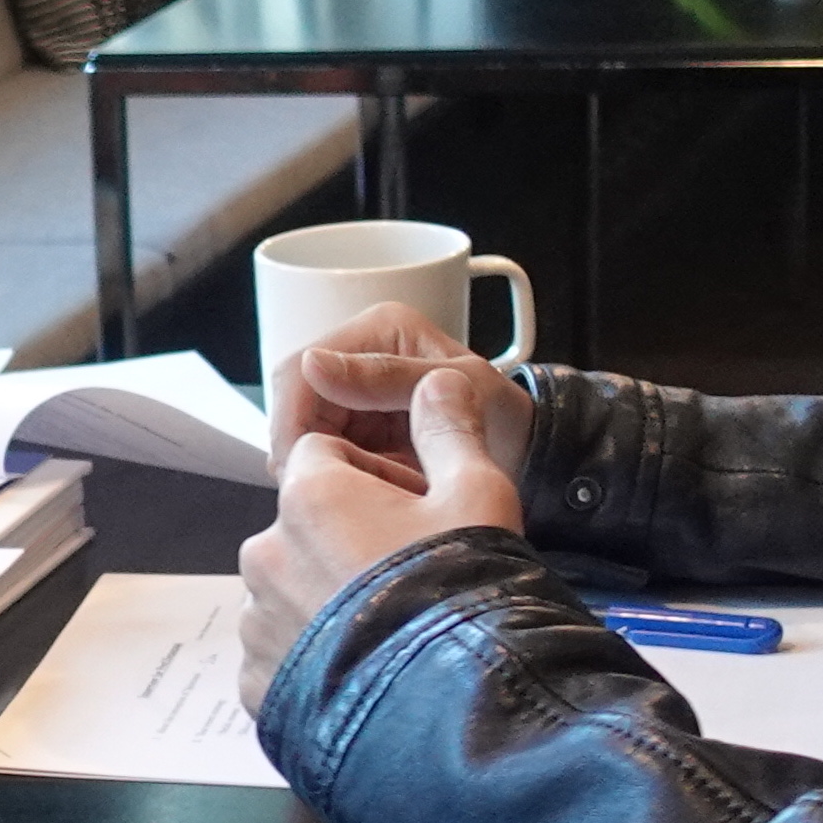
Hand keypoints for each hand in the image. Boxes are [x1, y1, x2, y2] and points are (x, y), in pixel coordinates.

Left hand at [240, 358, 528, 709]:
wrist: (459, 713)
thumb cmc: (467, 594)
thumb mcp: (478, 494)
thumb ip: (449, 429)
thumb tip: (439, 382)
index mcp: (309, 497)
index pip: (325, 457)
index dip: (375, 479)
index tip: (417, 515)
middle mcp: (266, 554)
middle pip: (305, 527)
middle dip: (349, 543)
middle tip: (412, 581)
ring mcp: (258, 625)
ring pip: (292, 592)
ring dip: (329, 602)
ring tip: (393, 635)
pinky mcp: (258, 686)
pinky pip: (283, 656)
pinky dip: (314, 660)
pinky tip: (367, 673)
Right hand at [269, 301, 532, 488]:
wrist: (531, 457)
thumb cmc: (505, 418)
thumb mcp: (457, 391)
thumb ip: (385, 376)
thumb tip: (313, 364)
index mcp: (381, 328)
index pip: (301, 367)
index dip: (291, 419)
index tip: (298, 467)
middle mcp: (362, 351)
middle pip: (295, 400)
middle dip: (300, 447)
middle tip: (318, 491)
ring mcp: (358, 390)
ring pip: (303, 430)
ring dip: (316, 464)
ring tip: (348, 495)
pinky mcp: (360, 424)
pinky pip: (324, 450)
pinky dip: (335, 473)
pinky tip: (357, 492)